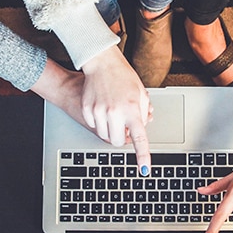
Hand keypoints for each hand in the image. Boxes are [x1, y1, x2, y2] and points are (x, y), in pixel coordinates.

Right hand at [80, 46, 151, 175]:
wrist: (102, 63)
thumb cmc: (123, 76)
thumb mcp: (141, 93)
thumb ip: (143, 113)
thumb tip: (142, 128)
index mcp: (132, 109)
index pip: (139, 138)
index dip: (143, 156)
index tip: (144, 169)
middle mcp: (115, 112)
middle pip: (117, 142)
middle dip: (121, 138)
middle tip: (124, 126)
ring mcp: (99, 111)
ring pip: (104, 135)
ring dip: (110, 130)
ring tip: (113, 113)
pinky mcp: (87, 109)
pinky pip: (94, 126)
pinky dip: (99, 121)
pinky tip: (102, 107)